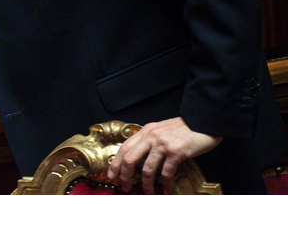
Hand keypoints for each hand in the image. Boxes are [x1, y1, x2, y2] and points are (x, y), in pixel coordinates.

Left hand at [106, 117, 220, 193]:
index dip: (115, 163)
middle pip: (129, 158)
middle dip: (124, 175)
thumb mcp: (160, 129)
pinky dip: (166, 184)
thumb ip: (149, 140)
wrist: (202, 121)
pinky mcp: (176, 152)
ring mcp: (162, 144)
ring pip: (147, 168)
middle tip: (125, 187)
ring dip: (146, 184)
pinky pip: (166, 172)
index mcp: (145, 131)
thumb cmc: (183, 128)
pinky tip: (167, 190)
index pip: (124, 148)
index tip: (111, 174)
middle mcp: (150, 137)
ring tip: (148, 192)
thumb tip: (139, 156)